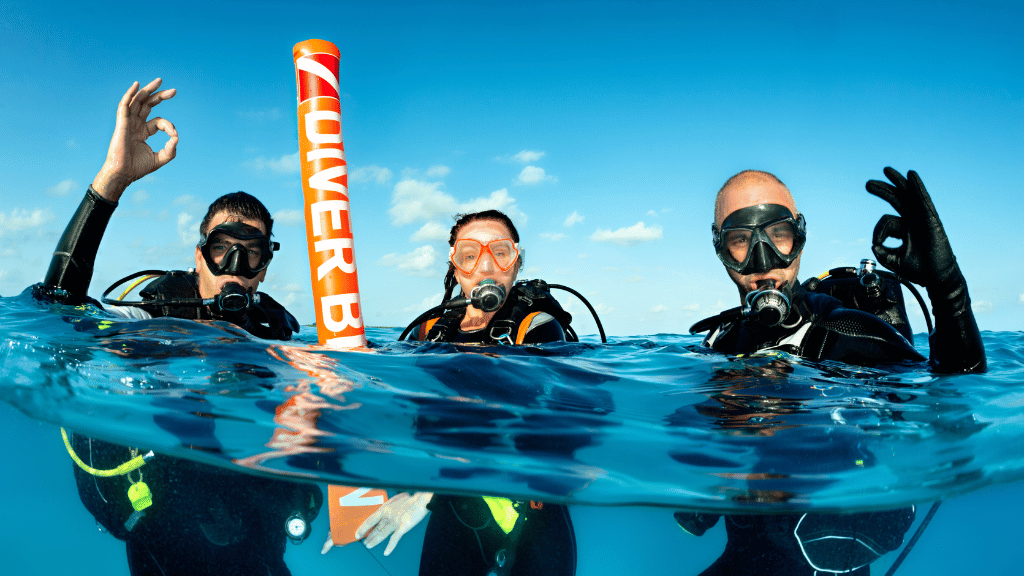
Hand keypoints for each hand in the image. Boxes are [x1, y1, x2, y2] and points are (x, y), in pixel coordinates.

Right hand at [92, 78, 177, 201]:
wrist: (123, 174)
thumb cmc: (138, 168)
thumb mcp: (160, 159)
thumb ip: (171, 150)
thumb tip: (177, 137)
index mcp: (143, 132)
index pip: (159, 122)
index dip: (169, 126)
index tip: (174, 135)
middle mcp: (135, 124)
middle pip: (147, 105)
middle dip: (160, 96)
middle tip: (174, 91)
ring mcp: (128, 123)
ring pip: (137, 101)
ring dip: (147, 90)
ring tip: (159, 81)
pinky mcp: (121, 123)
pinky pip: (124, 105)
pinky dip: (130, 94)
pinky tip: (137, 85)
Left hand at [350, 492, 431, 555]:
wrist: (422, 499)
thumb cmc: (411, 499)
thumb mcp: (397, 499)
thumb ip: (390, 507)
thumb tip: (386, 510)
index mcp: (385, 507)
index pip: (370, 519)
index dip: (362, 528)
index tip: (357, 534)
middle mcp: (388, 515)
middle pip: (375, 528)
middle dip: (369, 536)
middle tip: (363, 542)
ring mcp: (395, 521)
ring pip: (382, 534)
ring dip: (375, 541)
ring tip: (369, 546)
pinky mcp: (403, 527)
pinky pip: (395, 539)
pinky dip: (390, 546)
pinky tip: (386, 552)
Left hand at [865, 167, 958, 288]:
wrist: (936, 277)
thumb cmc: (919, 270)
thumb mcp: (894, 261)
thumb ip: (882, 252)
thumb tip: (873, 245)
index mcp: (903, 229)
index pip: (885, 221)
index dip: (877, 232)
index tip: (876, 244)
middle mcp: (912, 220)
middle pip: (896, 199)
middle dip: (883, 190)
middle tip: (868, 184)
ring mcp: (922, 218)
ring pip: (908, 195)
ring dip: (897, 182)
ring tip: (885, 170)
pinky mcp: (932, 218)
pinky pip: (923, 199)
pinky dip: (917, 186)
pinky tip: (911, 174)